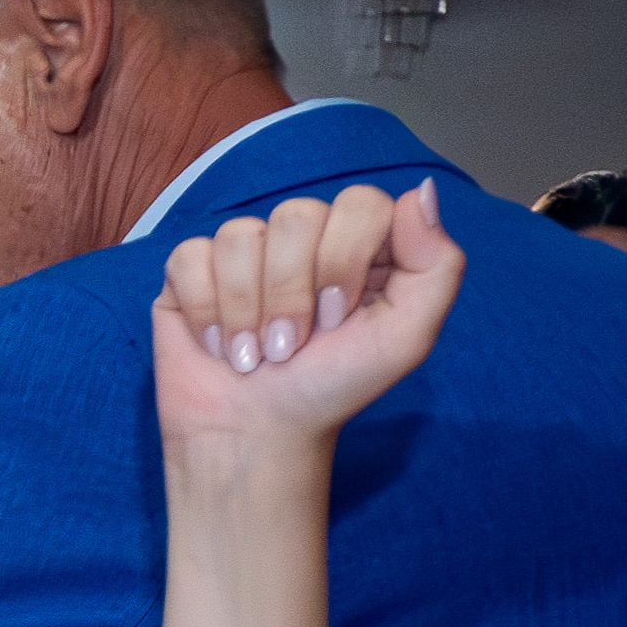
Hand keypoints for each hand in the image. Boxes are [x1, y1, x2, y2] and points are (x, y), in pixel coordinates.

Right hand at [152, 181, 461, 473]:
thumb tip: (419, 192)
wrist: (257, 434)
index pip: (359, 203)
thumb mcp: (406, 338)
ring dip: (247, 310)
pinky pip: (191, 258)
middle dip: (293, 292)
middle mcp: (304, 237)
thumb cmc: (332, 388)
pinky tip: (217, 344)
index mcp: (361, 244)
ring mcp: (246, 251)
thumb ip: (435, 264)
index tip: (337, 318)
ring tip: (254, 352)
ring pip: (240, 236)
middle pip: (296, 215)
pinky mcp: (191, 270)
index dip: (344, 258)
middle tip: (293, 344)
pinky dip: (206, 311)